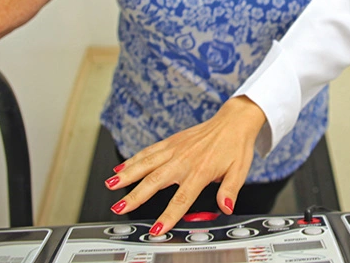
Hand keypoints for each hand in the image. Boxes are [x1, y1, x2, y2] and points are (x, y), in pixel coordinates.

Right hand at [105, 96, 266, 233]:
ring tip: (110, 185)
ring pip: (146, 163)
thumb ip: (229, 190)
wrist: (233, 120)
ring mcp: (175, 149)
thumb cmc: (236, 146)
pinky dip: (133, 159)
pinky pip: (149, 151)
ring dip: (127, 174)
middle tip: (119, 208)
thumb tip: (225, 207)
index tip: (157, 229)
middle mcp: (184, 159)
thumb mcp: (239, 171)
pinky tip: (121, 168)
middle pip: (155, 181)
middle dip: (135, 196)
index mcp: (201, 170)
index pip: (182, 198)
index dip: (169, 215)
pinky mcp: (171, 141)